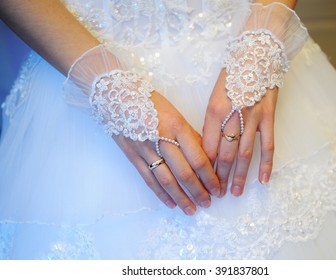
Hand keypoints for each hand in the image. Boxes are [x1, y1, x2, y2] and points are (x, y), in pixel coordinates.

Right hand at [114, 91, 220, 214]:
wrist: (116, 94)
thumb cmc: (150, 101)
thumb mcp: (175, 113)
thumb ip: (189, 135)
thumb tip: (205, 156)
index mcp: (177, 126)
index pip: (198, 158)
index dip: (209, 176)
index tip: (217, 188)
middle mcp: (162, 139)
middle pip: (184, 172)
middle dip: (198, 191)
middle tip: (208, 203)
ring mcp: (146, 149)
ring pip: (166, 179)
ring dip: (181, 197)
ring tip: (192, 209)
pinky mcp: (133, 156)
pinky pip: (149, 178)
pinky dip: (160, 193)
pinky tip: (170, 203)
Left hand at [202, 70, 276, 196]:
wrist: (256, 52)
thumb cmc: (231, 73)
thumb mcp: (214, 94)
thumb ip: (211, 120)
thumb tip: (209, 146)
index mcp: (214, 110)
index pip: (207, 147)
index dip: (204, 167)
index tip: (202, 181)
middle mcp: (232, 116)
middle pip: (224, 155)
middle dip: (219, 177)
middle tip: (215, 194)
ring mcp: (252, 118)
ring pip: (244, 154)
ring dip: (239, 176)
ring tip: (235, 193)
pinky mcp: (269, 117)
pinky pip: (268, 145)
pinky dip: (266, 164)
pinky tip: (264, 180)